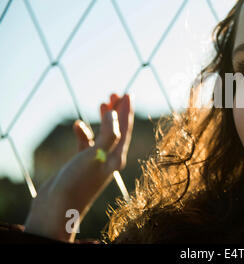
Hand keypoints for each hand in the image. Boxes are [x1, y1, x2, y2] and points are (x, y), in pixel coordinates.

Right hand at [24, 93, 133, 241]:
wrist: (57, 209)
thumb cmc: (77, 183)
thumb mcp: (96, 155)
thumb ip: (107, 134)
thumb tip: (113, 114)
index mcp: (116, 157)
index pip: (125, 128)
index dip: (126, 110)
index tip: (127, 93)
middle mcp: (109, 159)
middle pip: (117, 129)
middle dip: (117, 111)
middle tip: (114, 94)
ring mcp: (96, 162)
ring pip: (103, 135)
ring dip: (103, 119)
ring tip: (102, 103)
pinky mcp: (82, 165)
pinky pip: (86, 144)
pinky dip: (84, 132)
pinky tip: (78, 125)